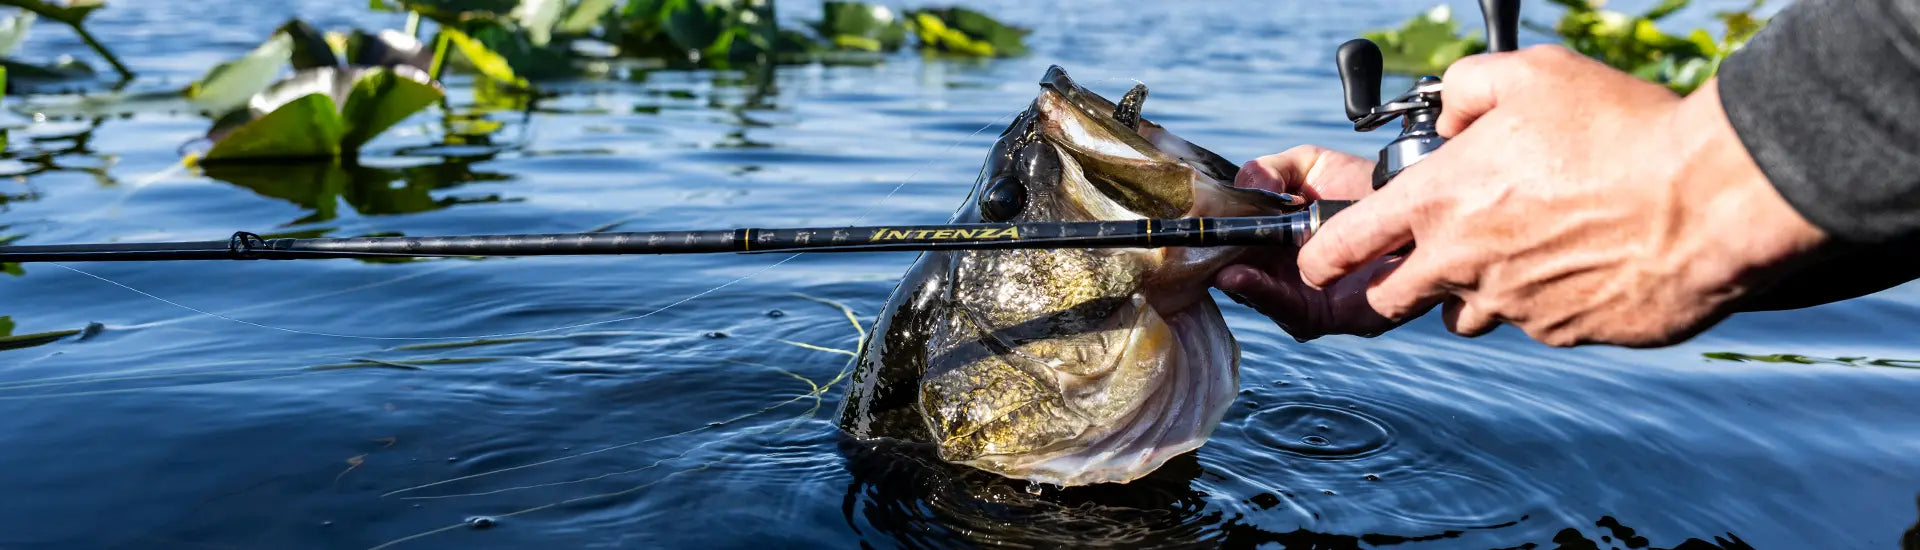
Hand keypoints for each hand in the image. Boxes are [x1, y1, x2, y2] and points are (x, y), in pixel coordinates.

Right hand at [1213, 145, 1405, 341]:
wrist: (1420, 204)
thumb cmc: (1364, 185)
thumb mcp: (1309, 165)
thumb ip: (1269, 170)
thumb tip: (1243, 186)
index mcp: (1272, 240)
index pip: (1230, 244)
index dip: (1210, 236)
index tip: (1192, 225)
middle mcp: (1283, 272)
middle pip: (1236, 273)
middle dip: (1216, 264)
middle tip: (1200, 248)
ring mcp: (1303, 297)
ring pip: (1258, 297)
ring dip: (1238, 283)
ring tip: (1223, 269)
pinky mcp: (1328, 317)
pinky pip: (1288, 311)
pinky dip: (1262, 295)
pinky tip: (1244, 276)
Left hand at [1296, 45, 1827, 347]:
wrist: (1708, 198)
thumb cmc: (1621, 130)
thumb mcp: (1530, 74)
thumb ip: (1464, 90)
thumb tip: (1445, 115)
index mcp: (1438, 200)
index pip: (1341, 245)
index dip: (1318, 255)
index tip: (1314, 261)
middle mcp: (1461, 263)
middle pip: (1389, 297)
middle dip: (1396, 281)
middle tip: (1427, 256)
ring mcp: (1510, 306)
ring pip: (1466, 313)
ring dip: (1476, 290)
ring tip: (1526, 246)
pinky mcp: (1561, 333)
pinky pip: (1535, 321)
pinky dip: (1546, 298)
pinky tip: (1585, 259)